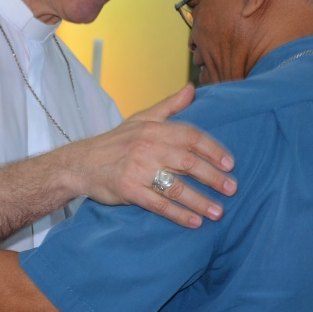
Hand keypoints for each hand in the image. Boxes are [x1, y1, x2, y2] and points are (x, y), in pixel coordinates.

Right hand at [65, 84, 235, 228]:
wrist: (79, 163)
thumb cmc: (115, 142)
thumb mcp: (140, 119)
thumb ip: (169, 106)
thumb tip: (192, 88)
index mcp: (153, 129)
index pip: (190, 136)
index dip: (213, 150)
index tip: (230, 164)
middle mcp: (147, 147)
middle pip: (188, 162)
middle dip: (214, 178)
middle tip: (232, 190)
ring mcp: (137, 170)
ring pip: (176, 187)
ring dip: (201, 201)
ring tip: (218, 212)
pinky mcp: (128, 190)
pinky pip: (159, 204)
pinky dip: (179, 214)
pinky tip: (195, 222)